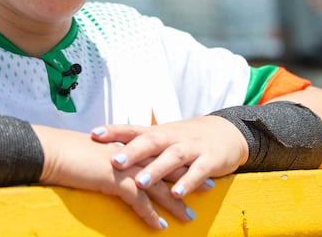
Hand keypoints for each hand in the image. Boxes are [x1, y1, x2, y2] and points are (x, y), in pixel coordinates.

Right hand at [33, 125, 194, 229]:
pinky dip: (151, 215)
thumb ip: (110, 158)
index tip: (196, 165)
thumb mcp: (95, 153)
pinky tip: (161, 227)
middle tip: (210, 187)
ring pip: (159, 187)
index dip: (178, 161)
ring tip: (190, 217)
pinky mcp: (117, 181)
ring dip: (176, 203)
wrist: (56, 151)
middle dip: (189, 178)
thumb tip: (115, 164)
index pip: (159, 153)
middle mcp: (132, 155)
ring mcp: (126, 168)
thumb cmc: (69, 152)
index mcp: (128, 147)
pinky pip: (140, 202)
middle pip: (168, 168)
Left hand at [91, 115, 247, 199]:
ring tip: (140, 182)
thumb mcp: (164, 137)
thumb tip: (106, 150)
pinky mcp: (210, 160)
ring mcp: (192, 148)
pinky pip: (198, 172)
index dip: (114, 131)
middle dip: (132, 151)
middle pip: (150, 141)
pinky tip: (177, 193)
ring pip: (172, 156)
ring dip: (156, 169)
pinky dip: (188, 182)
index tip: (94, 135)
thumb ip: (140, 144)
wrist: (228, 132)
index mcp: (159, 133)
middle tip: (114, 161)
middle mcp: (173, 138)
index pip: (133, 129)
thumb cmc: (187, 137)